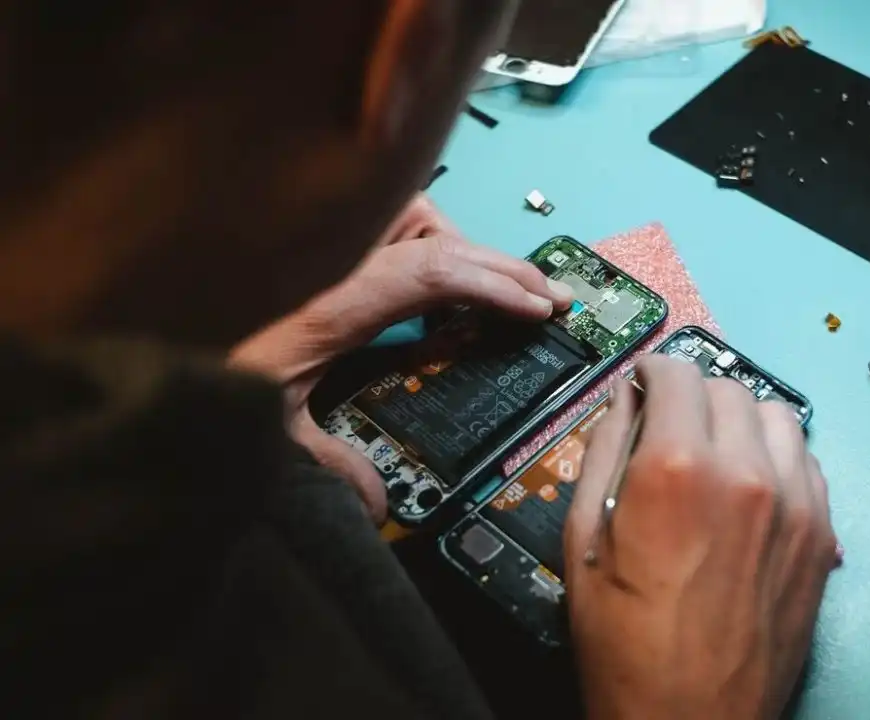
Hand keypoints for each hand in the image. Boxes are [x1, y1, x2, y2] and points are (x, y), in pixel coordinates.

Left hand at [230, 194, 572, 522]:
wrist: (142, 332)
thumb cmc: (198, 374)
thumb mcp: (265, 430)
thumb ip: (327, 463)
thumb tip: (379, 504)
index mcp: (329, 303)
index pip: (430, 274)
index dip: (492, 286)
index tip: (539, 307)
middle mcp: (332, 259)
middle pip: (434, 236)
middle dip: (500, 266)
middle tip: (550, 295)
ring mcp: (325, 244)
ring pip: (410, 212)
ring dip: (455, 244)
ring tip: (488, 287)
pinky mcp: (318, 244)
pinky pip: (385, 220)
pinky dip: (421, 239)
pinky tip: (430, 280)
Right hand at [564, 356, 837, 719]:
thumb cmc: (624, 643)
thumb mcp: (585, 539)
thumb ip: (605, 451)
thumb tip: (624, 399)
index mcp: (677, 469)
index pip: (676, 373)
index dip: (652, 372)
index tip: (644, 384)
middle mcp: (746, 472)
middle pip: (727, 388)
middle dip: (692, 396)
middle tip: (670, 427)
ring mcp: (795, 504)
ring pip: (777, 415)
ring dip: (741, 420)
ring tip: (714, 454)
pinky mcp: (821, 535)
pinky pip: (807, 461)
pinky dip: (777, 456)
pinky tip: (750, 487)